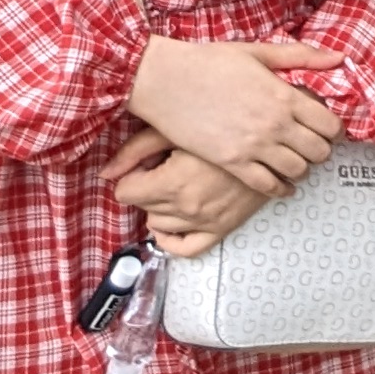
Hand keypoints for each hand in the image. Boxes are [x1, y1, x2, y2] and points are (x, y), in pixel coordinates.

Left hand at [101, 129, 274, 258]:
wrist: (270, 136)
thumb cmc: (220, 125)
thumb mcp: (174, 128)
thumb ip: (134, 151)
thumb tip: (104, 173)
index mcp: (173, 181)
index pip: (126, 192)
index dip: (131, 175)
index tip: (145, 162)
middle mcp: (187, 207)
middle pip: (142, 206)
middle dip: (145, 187)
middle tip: (161, 166)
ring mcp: (205, 221)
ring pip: (158, 225)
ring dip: (158, 206)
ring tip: (172, 184)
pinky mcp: (221, 228)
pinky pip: (186, 248)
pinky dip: (170, 240)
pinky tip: (168, 223)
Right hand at [129, 36, 344, 198]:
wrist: (165, 80)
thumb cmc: (209, 62)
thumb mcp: (258, 52)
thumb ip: (302, 56)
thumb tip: (338, 58)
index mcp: (283, 95)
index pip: (329, 124)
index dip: (335, 129)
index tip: (329, 129)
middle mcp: (275, 123)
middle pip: (319, 151)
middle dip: (321, 149)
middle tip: (314, 146)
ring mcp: (254, 146)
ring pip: (297, 170)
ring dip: (302, 168)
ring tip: (297, 161)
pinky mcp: (232, 162)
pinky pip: (267, 185)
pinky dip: (280, 188)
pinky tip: (282, 185)